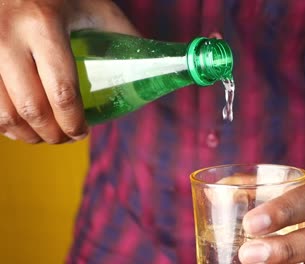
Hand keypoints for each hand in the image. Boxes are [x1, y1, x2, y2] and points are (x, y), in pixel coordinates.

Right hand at [0, 0, 137, 143]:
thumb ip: (123, 35)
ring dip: (26, 135)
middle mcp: (7, 37)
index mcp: (44, 25)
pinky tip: (20, 123)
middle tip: (66, 138)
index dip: (74, 122)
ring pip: (2, 112)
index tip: (82, 132)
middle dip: (53, 134)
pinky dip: (3, 122)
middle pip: (31, 108)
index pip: (62, 92)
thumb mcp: (95, 8)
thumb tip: (152, 68)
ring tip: (44, 136)